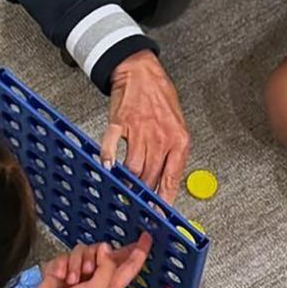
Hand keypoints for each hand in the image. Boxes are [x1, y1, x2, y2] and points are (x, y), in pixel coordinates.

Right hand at [37, 233, 152, 287]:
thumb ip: (107, 267)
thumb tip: (105, 247)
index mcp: (111, 284)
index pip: (131, 265)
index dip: (140, 251)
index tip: (147, 236)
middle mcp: (98, 275)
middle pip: (104, 251)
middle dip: (96, 257)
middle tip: (89, 271)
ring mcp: (80, 270)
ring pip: (85, 250)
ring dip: (78, 265)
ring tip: (73, 281)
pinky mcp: (64, 266)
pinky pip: (68, 254)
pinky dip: (64, 266)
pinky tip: (61, 278)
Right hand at [103, 50, 189, 199]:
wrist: (141, 70)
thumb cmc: (159, 97)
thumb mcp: (176, 124)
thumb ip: (172, 153)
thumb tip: (164, 184)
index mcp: (179, 139)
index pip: (171, 178)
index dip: (164, 202)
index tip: (158, 217)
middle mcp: (161, 137)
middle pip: (150, 178)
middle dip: (143, 197)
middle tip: (136, 209)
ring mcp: (140, 129)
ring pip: (133, 169)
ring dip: (127, 184)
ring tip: (122, 193)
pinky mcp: (120, 122)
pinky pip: (112, 147)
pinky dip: (109, 160)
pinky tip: (108, 168)